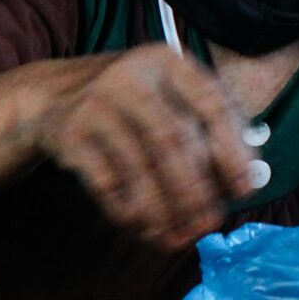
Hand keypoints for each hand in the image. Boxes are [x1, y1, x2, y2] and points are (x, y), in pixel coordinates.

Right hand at [30, 45, 258, 250]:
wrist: (50, 97)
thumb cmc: (128, 105)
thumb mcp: (166, 97)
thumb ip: (206, 128)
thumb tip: (248, 180)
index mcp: (166, 62)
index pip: (211, 103)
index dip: (232, 151)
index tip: (243, 192)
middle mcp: (130, 75)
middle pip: (172, 139)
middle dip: (194, 191)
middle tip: (208, 226)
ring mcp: (95, 101)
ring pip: (139, 164)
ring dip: (162, 209)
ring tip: (176, 237)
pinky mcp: (68, 131)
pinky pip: (104, 179)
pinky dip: (125, 209)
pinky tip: (140, 228)